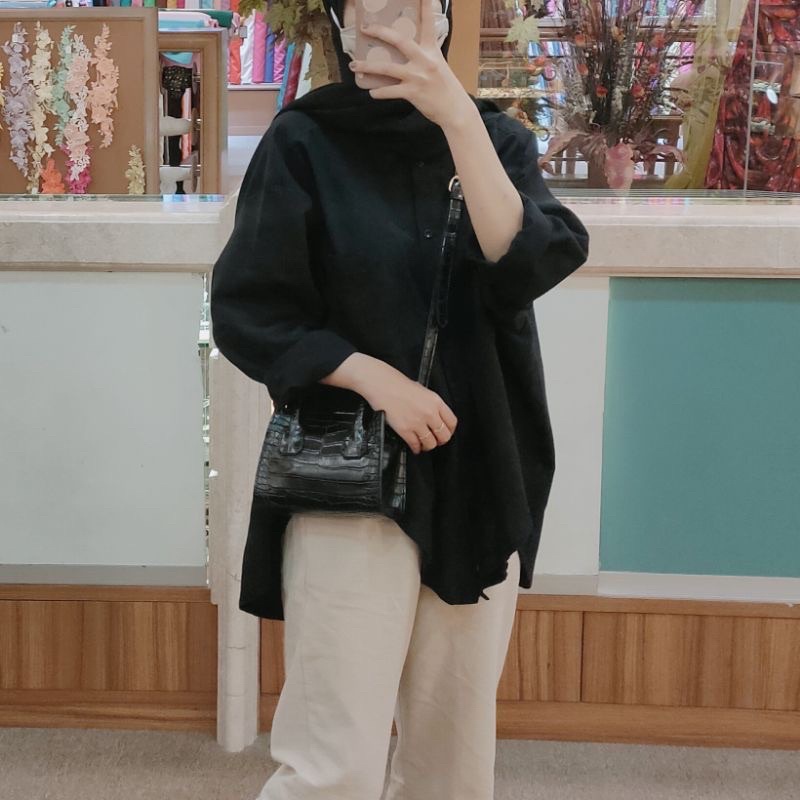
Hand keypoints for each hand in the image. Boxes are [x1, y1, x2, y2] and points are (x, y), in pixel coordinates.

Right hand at [322, 353, 456, 454]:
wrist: (381, 384)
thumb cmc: (398, 384)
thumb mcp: (422, 390)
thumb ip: (431, 404)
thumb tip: (435, 417)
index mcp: (436, 401)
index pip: (452, 422)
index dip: (449, 431)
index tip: (445, 433)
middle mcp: (430, 413)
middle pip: (444, 436)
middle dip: (440, 441)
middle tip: (435, 440)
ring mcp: (417, 422)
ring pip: (430, 443)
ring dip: (427, 446)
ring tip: (423, 444)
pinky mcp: (405, 430)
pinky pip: (415, 445)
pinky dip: (416, 448)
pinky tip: (414, 447)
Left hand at [348, 0, 474, 129]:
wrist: (455, 110)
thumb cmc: (447, 89)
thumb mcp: (439, 66)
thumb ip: (424, 57)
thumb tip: (407, 55)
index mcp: (432, 51)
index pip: (428, 23)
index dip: (426, 6)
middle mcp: (424, 60)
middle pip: (399, 40)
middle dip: (380, 32)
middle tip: (364, 28)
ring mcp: (417, 77)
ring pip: (387, 68)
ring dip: (367, 67)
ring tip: (353, 66)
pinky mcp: (413, 93)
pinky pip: (390, 91)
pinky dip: (379, 92)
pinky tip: (372, 92)